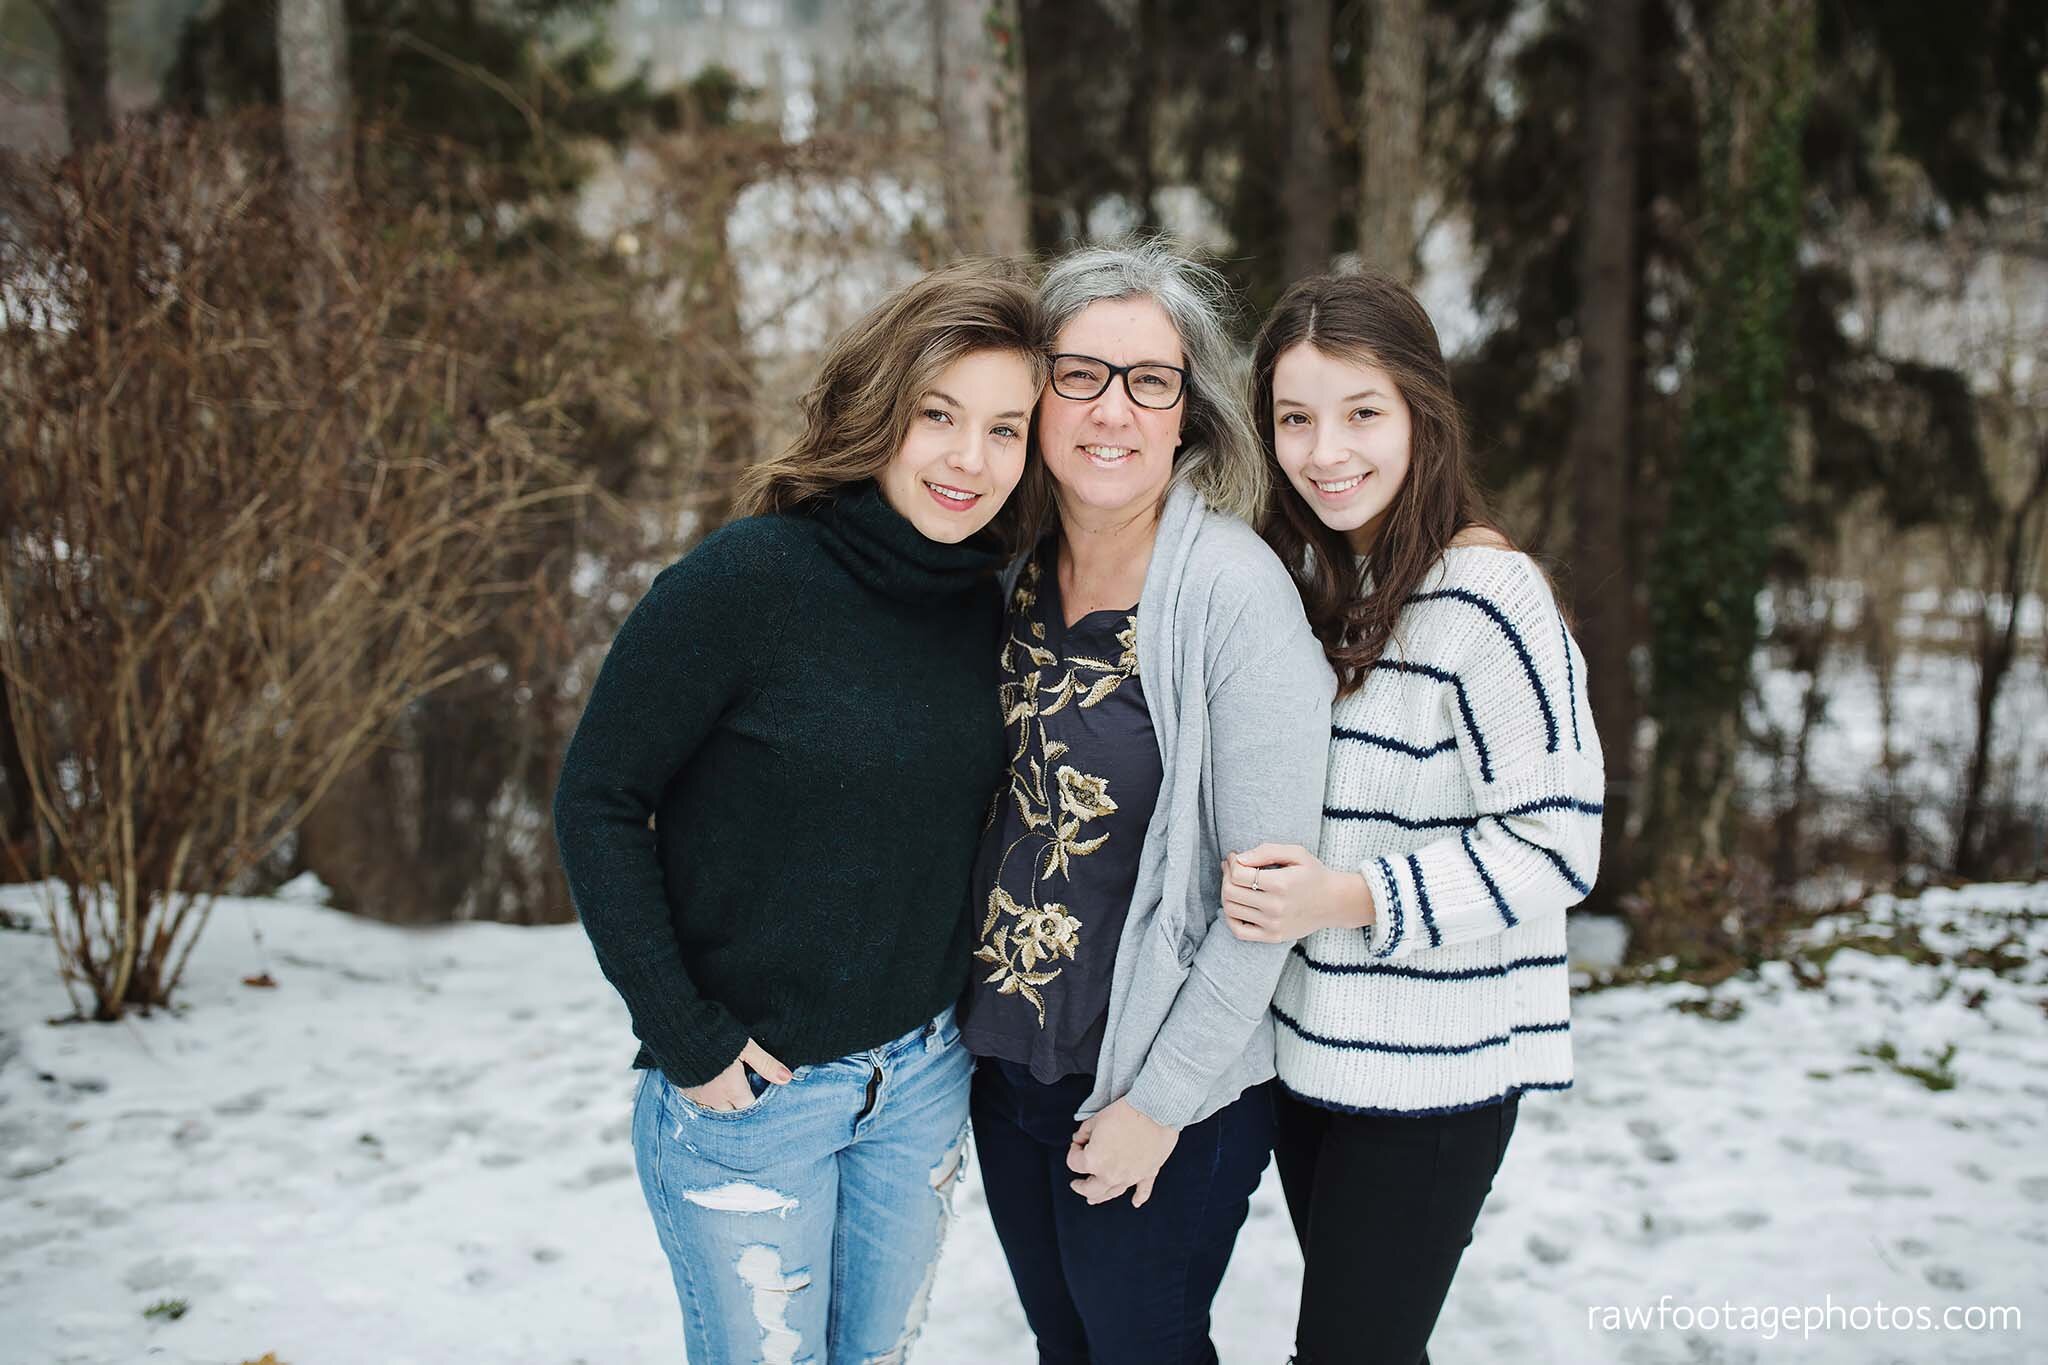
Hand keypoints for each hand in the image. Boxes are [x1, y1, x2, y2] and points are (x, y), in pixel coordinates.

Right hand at [679, 1039, 792, 1111]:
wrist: (680, 1032)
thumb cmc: (716, 1037)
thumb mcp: (747, 1048)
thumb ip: (766, 1065)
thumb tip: (787, 1079)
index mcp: (733, 1090)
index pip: (748, 1107)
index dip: (754, 1101)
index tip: (757, 1092)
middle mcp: (715, 1098)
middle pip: (731, 1112)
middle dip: (737, 1105)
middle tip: (743, 1092)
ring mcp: (697, 1096)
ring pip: (713, 1108)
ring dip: (720, 1102)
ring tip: (725, 1089)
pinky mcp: (683, 1089)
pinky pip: (696, 1101)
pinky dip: (704, 1096)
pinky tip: (707, 1084)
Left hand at [1066, 1098, 1178, 1206]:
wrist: (1155, 1110)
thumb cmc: (1124, 1113)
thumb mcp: (1095, 1120)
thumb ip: (1083, 1133)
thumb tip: (1079, 1139)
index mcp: (1094, 1161)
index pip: (1074, 1162)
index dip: (1074, 1150)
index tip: (1078, 1142)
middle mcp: (1110, 1174)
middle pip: (1090, 1189)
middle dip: (1081, 1186)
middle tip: (1076, 1184)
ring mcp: (1130, 1177)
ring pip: (1112, 1193)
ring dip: (1101, 1197)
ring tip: (1093, 1199)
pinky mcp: (1147, 1173)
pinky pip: (1143, 1190)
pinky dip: (1139, 1197)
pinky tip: (1135, 1202)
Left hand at [1220, 843, 1373, 942]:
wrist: (1335, 902)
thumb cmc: (1314, 874)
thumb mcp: (1296, 853)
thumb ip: (1267, 851)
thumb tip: (1239, 859)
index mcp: (1281, 884)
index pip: (1238, 875)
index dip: (1232, 863)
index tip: (1235, 857)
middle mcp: (1275, 907)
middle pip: (1231, 892)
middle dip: (1226, 875)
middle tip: (1232, 868)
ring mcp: (1273, 925)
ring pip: (1231, 909)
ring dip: (1226, 893)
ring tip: (1235, 883)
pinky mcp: (1272, 937)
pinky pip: (1239, 931)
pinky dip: (1230, 917)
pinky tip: (1236, 905)